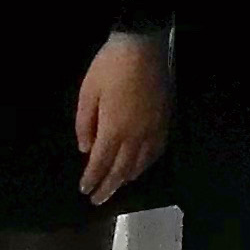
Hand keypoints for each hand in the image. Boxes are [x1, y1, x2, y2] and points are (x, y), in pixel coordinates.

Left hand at [75, 32, 169, 205]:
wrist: (143, 48)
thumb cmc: (110, 67)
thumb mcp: (88, 92)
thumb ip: (84, 123)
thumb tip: (85, 149)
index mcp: (113, 129)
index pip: (101, 163)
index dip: (92, 179)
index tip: (85, 191)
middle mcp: (135, 137)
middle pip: (121, 170)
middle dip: (108, 187)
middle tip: (98, 200)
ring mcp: (152, 131)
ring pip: (140, 165)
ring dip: (126, 179)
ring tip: (116, 187)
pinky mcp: (164, 124)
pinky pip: (155, 153)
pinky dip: (145, 166)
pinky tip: (139, 168)